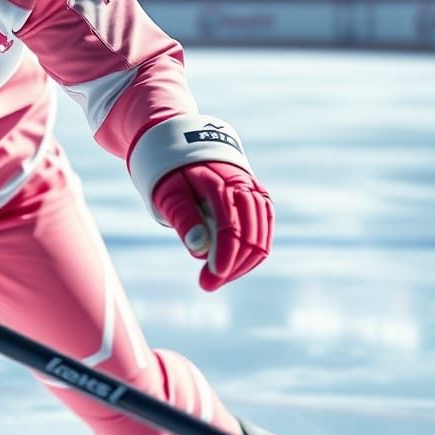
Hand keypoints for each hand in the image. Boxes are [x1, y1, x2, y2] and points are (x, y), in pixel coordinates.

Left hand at [152, 161, 272, 291]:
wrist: (191, 150)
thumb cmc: (176, 176)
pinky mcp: (261, 201)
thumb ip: (183, 218)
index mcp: (219, 183)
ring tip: (217, 278)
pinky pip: (265, 233)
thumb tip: (199, 247)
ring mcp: (256, 194)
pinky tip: (234, 267)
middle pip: (250, 237)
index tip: (209, 279)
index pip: (229, 227)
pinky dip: (252, 253)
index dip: (223, 256)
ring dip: (242, 264)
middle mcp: (244, 187)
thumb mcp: (169, 193)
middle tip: (207, 284)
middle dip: (231, 266)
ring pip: (262, 239)